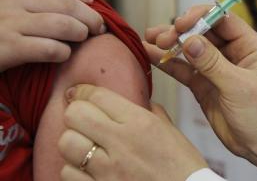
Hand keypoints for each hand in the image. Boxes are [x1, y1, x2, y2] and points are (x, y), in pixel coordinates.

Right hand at [0, 0, 104, 71]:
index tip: (91, 1)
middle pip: (67, 5)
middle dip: (90, 17)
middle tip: (98, 28)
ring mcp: (10, 23)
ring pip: (64, 25)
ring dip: (80, 33)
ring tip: (82, 39)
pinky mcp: (8, 48)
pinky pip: (49, 49)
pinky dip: (63, 52)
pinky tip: (63, 55)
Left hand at [58, 84, 207, 180]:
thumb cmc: (182, 167)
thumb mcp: (171, 131)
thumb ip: (151, 111)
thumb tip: (137, 101)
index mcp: (140, 123)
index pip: (97, 96)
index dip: (82, 91)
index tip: (77, 93)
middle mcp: (121, 143)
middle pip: (75, 114)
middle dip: (76, 113)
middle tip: (83, 118)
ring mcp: (107, 170)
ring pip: (66, 142)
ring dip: (73, 141)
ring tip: (85, 144)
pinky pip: (67, 173)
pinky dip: (74, 168)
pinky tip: (88, 168)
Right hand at [144, 6, 256, 179]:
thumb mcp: (239, 86)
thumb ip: (213, 64)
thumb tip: (190, 41)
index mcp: (247, 45)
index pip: (221, 20)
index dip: (200, 17)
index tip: (181, 24)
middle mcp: (230, 52)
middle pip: (201, 31)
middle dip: (180, 31)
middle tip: (162, 38)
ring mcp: (214, 68)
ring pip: (189, 48)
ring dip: (170, 43)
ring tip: (149, 40)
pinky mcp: (202, 84)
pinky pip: (182, 69)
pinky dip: (167, 63)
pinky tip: (151, 56)